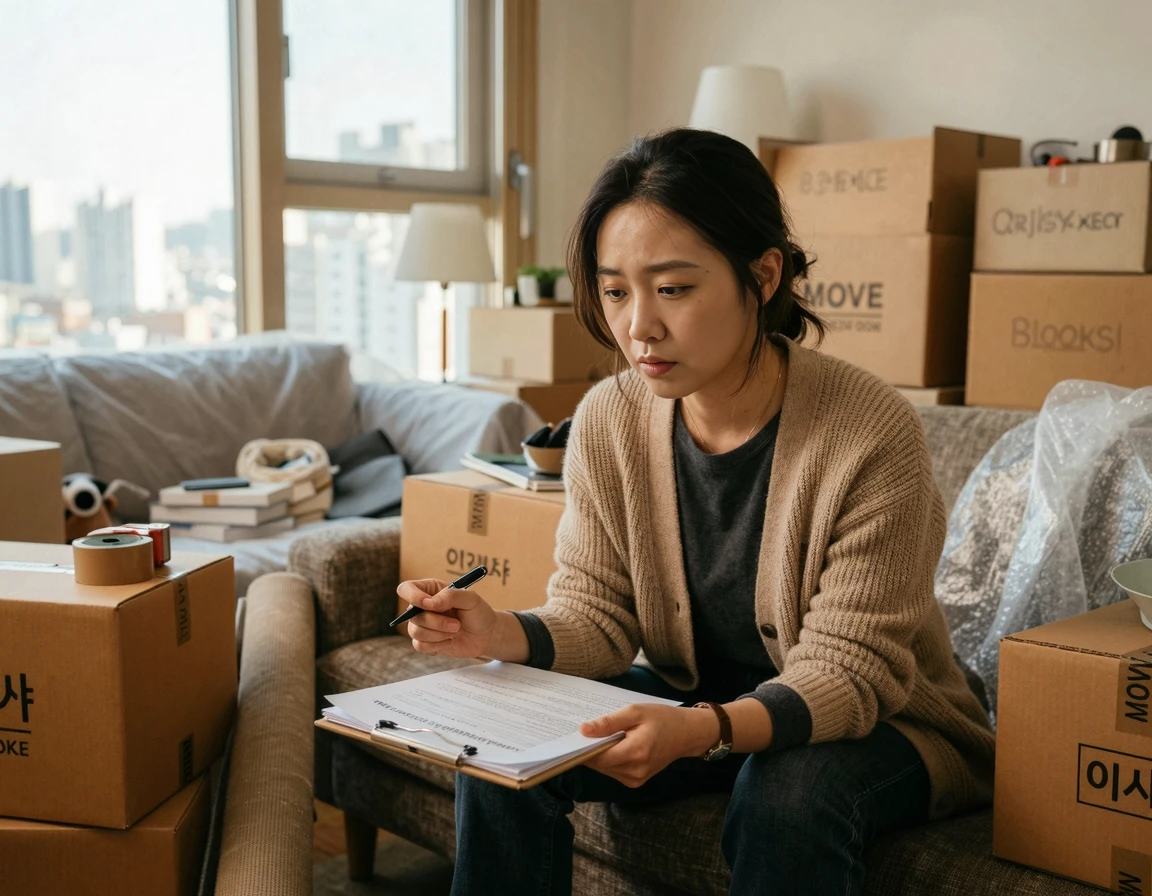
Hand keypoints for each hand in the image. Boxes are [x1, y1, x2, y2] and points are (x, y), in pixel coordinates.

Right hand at [396, 578, 497, 658]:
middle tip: (457, 624)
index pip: (406, 589)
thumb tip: (428, 603)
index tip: (428, 604)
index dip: (412, 596)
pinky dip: (437, 645)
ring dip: (439, 634)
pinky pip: (420, 645)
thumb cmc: (478, 612)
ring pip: (415, 631)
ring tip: (456, 630)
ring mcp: (422, 625)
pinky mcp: (425, 642)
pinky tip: (449, 640)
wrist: (486, 635)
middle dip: (436, 622)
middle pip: (411, 615)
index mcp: (430, 590)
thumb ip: (450, 596)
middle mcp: (422, 607)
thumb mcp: (470, 598)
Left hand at [579, 703, 718, 787]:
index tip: (575, 736)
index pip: (599, 758)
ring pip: (606, 769)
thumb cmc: (663, 718)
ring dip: (600, 755)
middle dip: (591, 750)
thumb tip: (583, 730)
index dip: (584, 749)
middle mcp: (635, 771)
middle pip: (600, 765)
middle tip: (588, 732)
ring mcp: (636, 779)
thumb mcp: (635, 712)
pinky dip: (610, 760)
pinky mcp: (637, 781)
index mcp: (636, 752)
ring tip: (603, 736)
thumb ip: (609, 722)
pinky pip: (614, 771)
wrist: (687, 734)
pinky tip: (614, 745)